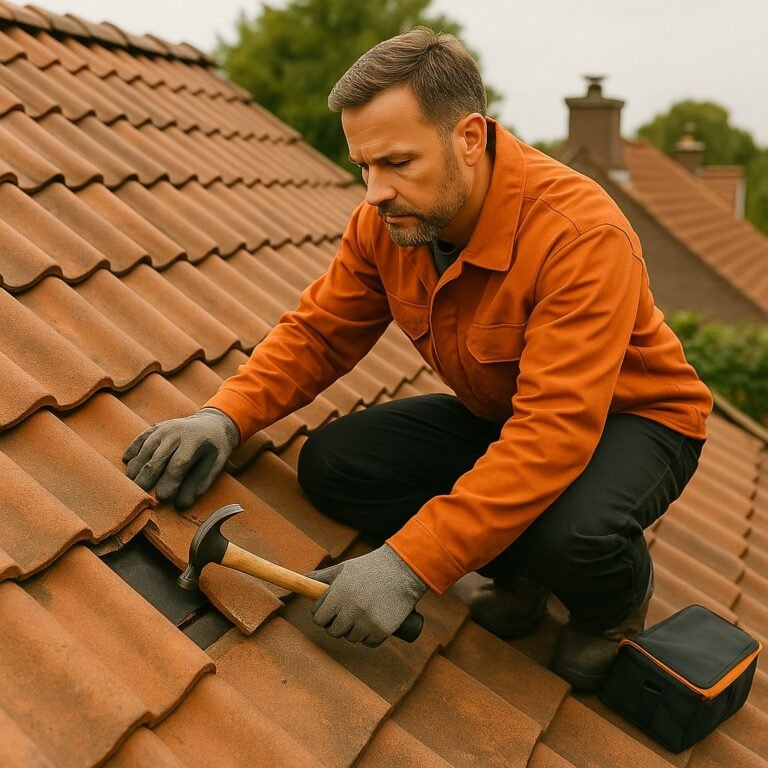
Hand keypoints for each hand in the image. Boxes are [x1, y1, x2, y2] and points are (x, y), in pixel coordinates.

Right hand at [123, 408, 239, 509]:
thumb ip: (199, 484)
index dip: (169, 482)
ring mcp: (164, 428)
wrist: (213, 422)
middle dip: (147, 479)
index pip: (178, 464)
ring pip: (145, 450)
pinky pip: (140, 439)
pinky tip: (126, 462)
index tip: (162, 499)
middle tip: (138, 496)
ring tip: (130, 485)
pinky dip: (132, 450)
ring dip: (136, 468)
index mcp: (193, 441)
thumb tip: (181, 505)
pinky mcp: (155, 427)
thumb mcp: (215, 465)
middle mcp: (176, 432)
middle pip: (157, 458)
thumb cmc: (215, 449)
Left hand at [307, 544, 426, 646]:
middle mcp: (351, 609)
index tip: (328, 611)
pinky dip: (370, 637)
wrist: (403, 570)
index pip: (318, 617)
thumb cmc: (371, 568)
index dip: (322, 615)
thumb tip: (303, 579)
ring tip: (361, 616)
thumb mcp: (344, 568)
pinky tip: (373, 624)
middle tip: (345, 615)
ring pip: (351, 637)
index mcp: (338, 593)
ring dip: (353, 631)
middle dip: (337, 624)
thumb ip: (322, 577)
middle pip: (333, 631)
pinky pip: (369, 643)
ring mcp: (367, 621)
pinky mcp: (382, 630)